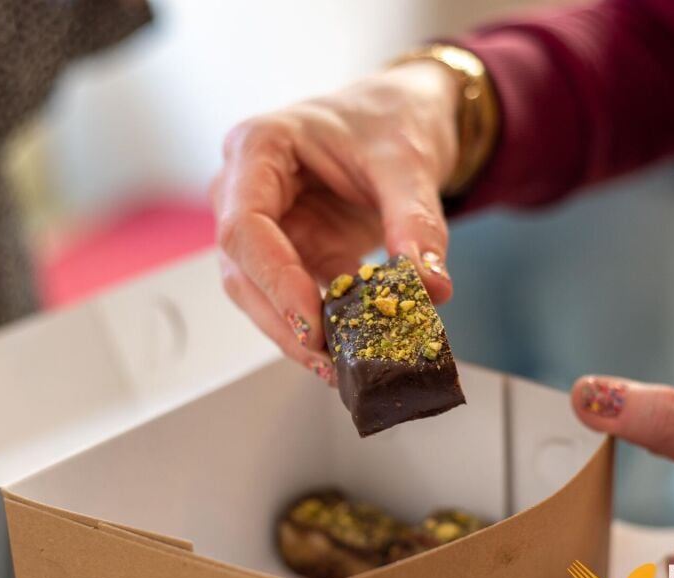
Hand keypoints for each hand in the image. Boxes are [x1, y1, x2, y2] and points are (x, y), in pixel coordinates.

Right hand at [210, 61, 459, 381]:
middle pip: (243, 271)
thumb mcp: (408, 162)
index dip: (274, 280)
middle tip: (328, 361)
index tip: (312, 320)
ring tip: (343, 368)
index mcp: (259, 149)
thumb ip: (416, 223)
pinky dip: (325, 327)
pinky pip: (300, 299)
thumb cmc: (390, 116)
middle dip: (284, 321)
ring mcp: (269, 225)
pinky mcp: (297, 253)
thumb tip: (429, 287)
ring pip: (262, 295)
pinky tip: (353, 351)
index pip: (244, 227)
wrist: (405, 113)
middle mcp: (248, 189)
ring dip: (299, 334)